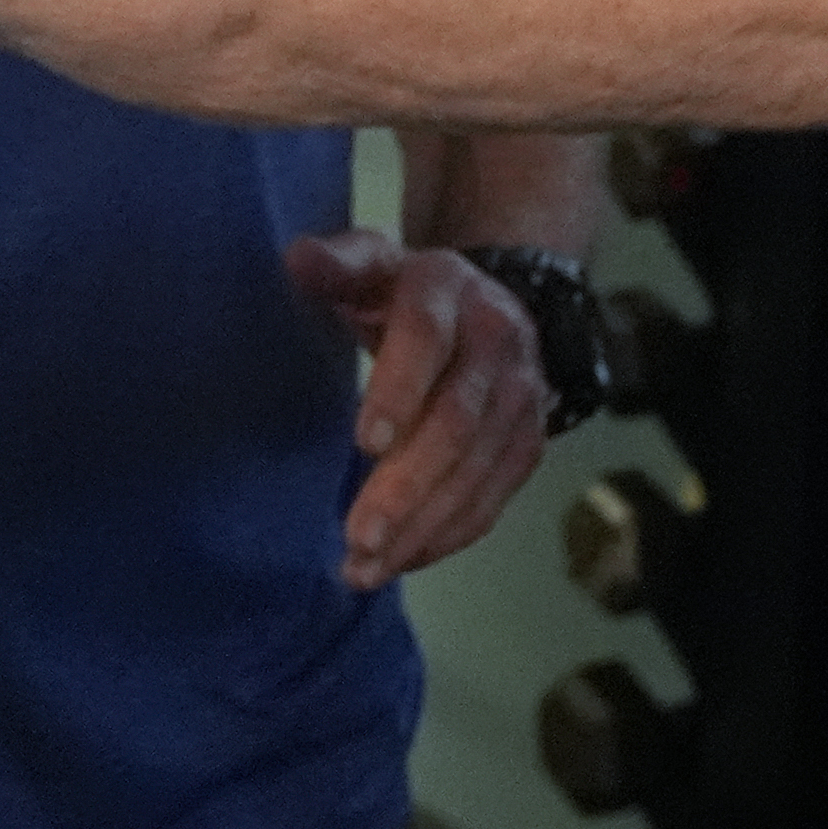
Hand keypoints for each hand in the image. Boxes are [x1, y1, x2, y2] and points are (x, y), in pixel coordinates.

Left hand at [284, 231, 552, 589]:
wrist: (488, 301)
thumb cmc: (402, 289)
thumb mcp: (371, 260)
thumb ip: (337, 264)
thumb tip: (299, 260)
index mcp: (446, 288)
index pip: (425, 338)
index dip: (398, 389)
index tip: (364, 443)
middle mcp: (496, 340)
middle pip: (455, 421)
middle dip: (407, 486)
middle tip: (357, 538)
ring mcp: (521, 394)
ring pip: (477, 470)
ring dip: (423, 527)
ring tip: (365, 569)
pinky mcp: (529, 440)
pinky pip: (493, 497)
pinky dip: (448, 535)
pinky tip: (402, 562)